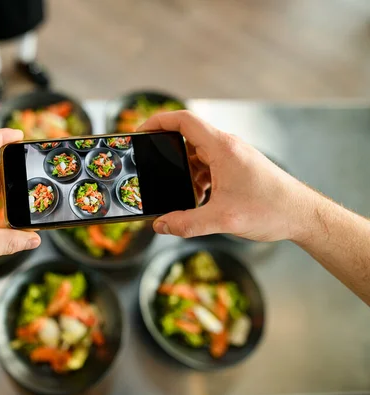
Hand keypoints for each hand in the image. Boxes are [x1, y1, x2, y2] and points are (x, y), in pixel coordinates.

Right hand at [140, 111, 315, 241]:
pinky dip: (198, 180)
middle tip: (154, 172)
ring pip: (197, 155)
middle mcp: (227, 147)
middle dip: (168, 156)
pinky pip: (208, 166)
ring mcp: (233, 156)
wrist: (303, 215)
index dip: (158, 122)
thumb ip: (186, 223)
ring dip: (185, 172)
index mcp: (222, 148)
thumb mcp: (222, 220)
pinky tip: (200, 200)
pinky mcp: (237, 168)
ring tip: (182, 195)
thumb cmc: (271, 210)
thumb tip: (160, 225)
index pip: (183, 120)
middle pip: (186, 138)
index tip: (140, 132)